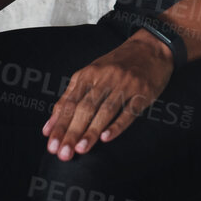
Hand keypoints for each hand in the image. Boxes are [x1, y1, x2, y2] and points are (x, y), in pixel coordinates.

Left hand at [42, 31, 173, 160]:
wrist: (150, 47)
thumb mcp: (91, 74)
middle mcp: (105, 78)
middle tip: (63, 153)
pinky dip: (117, 125)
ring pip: (105, 110)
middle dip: (72, 132)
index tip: (51, 144)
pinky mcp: (142, 92)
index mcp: (88, 74)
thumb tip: (50, 126)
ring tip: (80, 149)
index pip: (69, 103)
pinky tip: (107, 137)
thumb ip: (70, 97)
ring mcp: (125, 85)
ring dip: (91, 131)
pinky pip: (128, 110)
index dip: (59, 125)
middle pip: (85, 108)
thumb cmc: (117, 64)